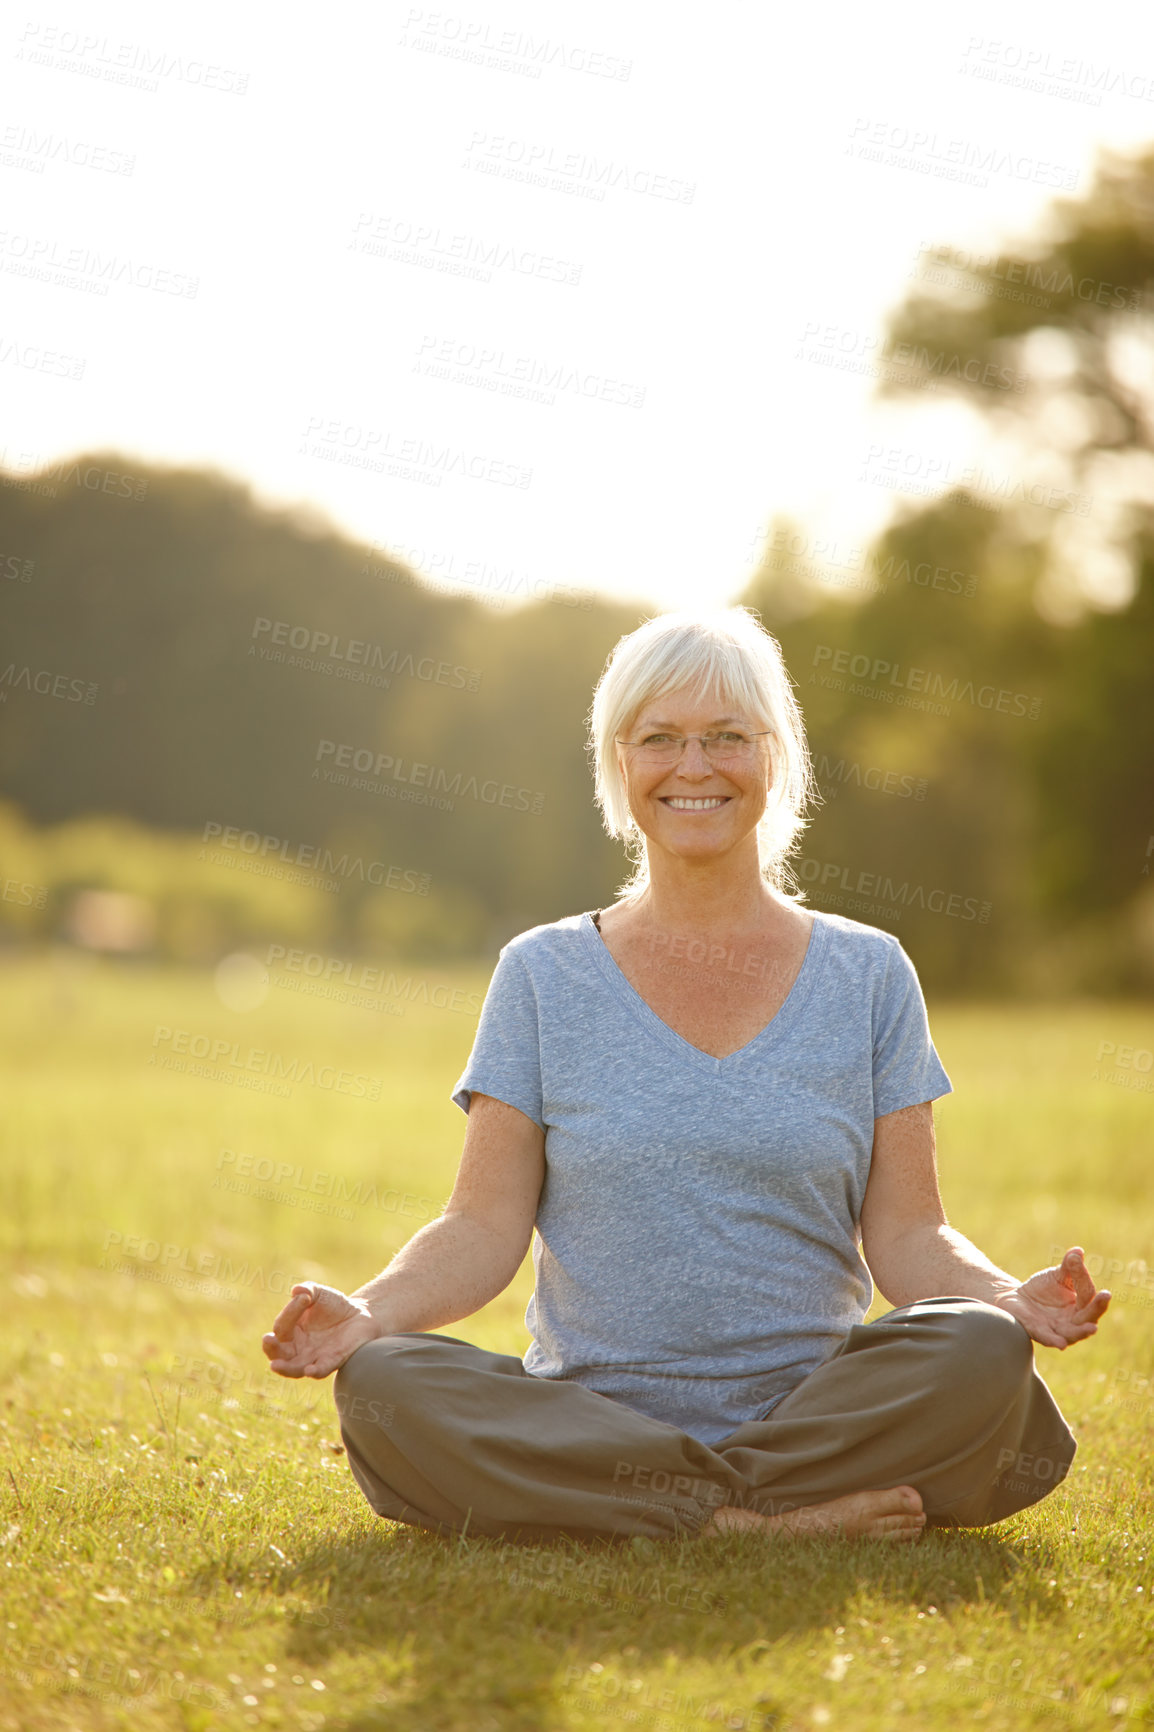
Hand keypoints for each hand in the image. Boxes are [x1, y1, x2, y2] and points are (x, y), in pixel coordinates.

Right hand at [262, 1282, 380, 1377]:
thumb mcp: (320, 1293)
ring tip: (275, 1365)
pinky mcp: (332, 1361)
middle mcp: (297, 1348)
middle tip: (268, 1339)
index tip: (305, 1297)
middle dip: (271, 1348)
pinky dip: (314, 1371)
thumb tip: (297, 1291)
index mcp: (290, 1330)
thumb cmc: (334, 1305)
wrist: (361, 1314)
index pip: (281, 1326)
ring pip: (294, 1368)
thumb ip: (308, 1290)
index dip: (290, 1312)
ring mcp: (313, 1357)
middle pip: (277, 1354)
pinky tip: (309, 1370)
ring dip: (285, 1368)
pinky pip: (321, 1370)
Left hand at [994, 1246, 1110, 1348]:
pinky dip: (1054, 1341)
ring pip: (1074, 1334)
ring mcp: (1057, 1328)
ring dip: (1082, 1332)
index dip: (1083, 1277)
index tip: (1076, 1260)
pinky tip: (1061, 1343)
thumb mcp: (1057, 1275)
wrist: (1016, 1298)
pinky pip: (1048, 1338)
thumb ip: (1069, 1266)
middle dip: (1097, 1307)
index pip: (1087, 1293)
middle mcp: (1073, 1321)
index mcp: (1081, 1305)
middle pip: (1088, 1317)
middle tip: (1106, 1296)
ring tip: (1092, 1328)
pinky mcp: (1039, 1332)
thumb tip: (1078, 1251)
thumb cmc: (1043, 1289)